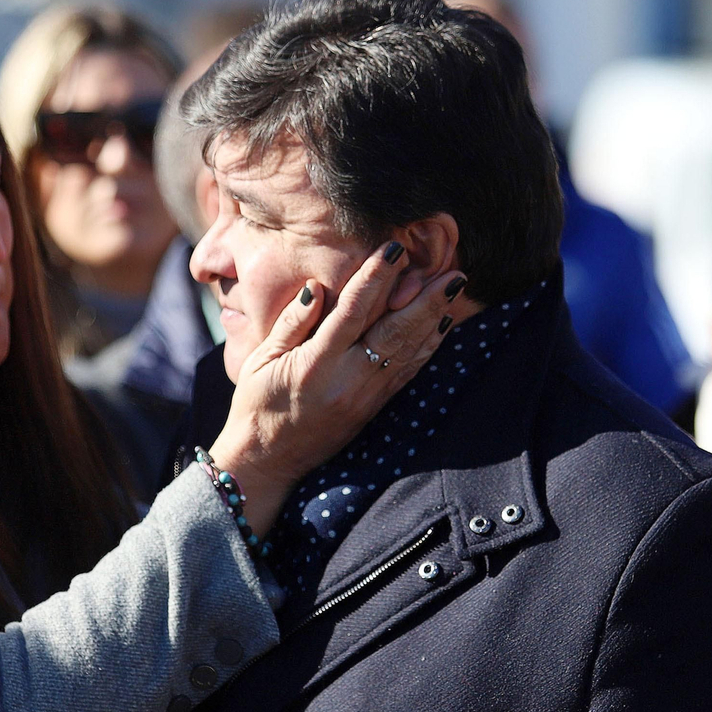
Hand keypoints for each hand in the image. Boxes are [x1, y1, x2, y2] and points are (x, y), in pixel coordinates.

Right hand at [210, 242, 461, 535]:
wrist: (267, 462)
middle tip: (451, 269)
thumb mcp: (260, 361)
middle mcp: (347, 381)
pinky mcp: (374, 408)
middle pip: (394, 332)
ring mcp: (365, 397)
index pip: (351, 312)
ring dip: (434, 317)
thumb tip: (317, 287)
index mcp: (314, 365)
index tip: (394, 249)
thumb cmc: (257, 406)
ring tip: (455, 287)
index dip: (375, 278)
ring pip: (408, 351)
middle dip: (424, 297)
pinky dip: (428, 346)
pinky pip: (407, 372)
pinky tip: (442, 324)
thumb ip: (292, 323)